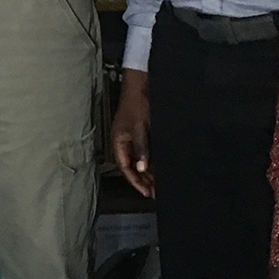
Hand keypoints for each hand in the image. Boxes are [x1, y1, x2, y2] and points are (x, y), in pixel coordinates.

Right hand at [110, 70, 152, 196]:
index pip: (125, 167)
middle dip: (142, 180)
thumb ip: (141, 148)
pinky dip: (150, 161)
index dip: (135, 181)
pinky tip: (159, 167)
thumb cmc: (137, 104)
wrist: (141, 86)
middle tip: (155, 192)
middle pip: (131, 166)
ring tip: (158, 183)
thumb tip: (142, 168)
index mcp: (118, 142)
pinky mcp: (139, 133)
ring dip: (147, 172)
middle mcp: (123, 142)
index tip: (147, 192)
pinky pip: (143, 152)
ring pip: (138, 160)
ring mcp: (131, 138)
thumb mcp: (139, 128)